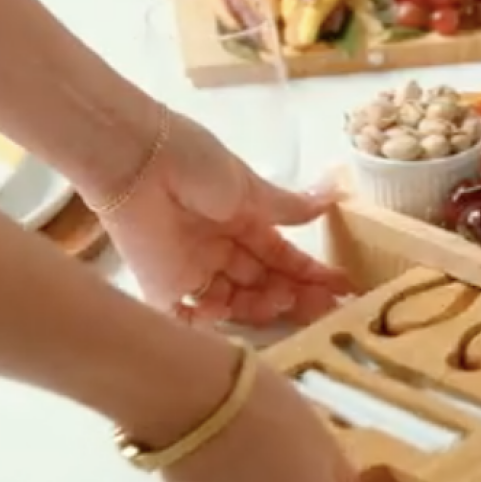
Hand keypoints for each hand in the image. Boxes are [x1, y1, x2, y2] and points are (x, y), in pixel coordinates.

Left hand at [99, 111, 351, 326]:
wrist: (138, 159)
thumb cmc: (196, 163)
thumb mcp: (250, 187)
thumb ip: (288, 206)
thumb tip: (335, 197)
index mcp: (241, 222)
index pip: (282, 257)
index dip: (311, 274)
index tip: (343, 288)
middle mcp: (218, 250)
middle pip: (262, 284)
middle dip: (294, 296)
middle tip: (323, 307)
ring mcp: (191, 271)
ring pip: (235, 303)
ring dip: (262, 306)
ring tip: (283, 299)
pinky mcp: (161, 286)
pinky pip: (188, 317)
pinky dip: (209, 322)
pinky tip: (228, 312)